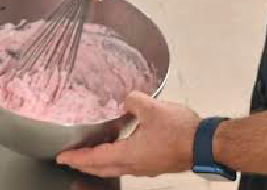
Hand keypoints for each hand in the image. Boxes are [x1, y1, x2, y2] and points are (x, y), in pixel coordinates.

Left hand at [57, 93, 200, 177]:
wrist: (203, 144)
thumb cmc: (179, 131)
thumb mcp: (153, 108)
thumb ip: (134, 101)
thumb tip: (126, 98)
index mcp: (128, 153)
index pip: (95, 158)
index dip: (76, 157)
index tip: (62, 157)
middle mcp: (133, 165)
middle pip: (102, 168)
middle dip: (84, 164)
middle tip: (72, 159)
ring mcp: (145, 167)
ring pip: (115, 168)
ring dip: (100, 163)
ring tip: (93, 154)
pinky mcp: (155, 164)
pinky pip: (129, 164)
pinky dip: (117, 159)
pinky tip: (123, 148)